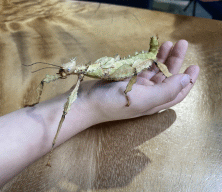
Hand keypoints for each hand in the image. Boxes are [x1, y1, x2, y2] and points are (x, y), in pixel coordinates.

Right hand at [78, 40, 199, 123]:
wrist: (87, 102)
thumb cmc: (114, 103)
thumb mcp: (143, 99)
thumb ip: (166, 90)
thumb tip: (187, 79)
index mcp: (154, 103)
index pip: (177, 93)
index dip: (188, 81)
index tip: (194, 66)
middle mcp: (148, 95)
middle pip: (167, 78)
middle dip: (175, 62)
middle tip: (181, 44)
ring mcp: (136, 86)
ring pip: (154, 71)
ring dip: (163, 58)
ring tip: (169, 44)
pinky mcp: (126, 78)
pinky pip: (141, 67)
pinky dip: (148, 58)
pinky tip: (152, 51)